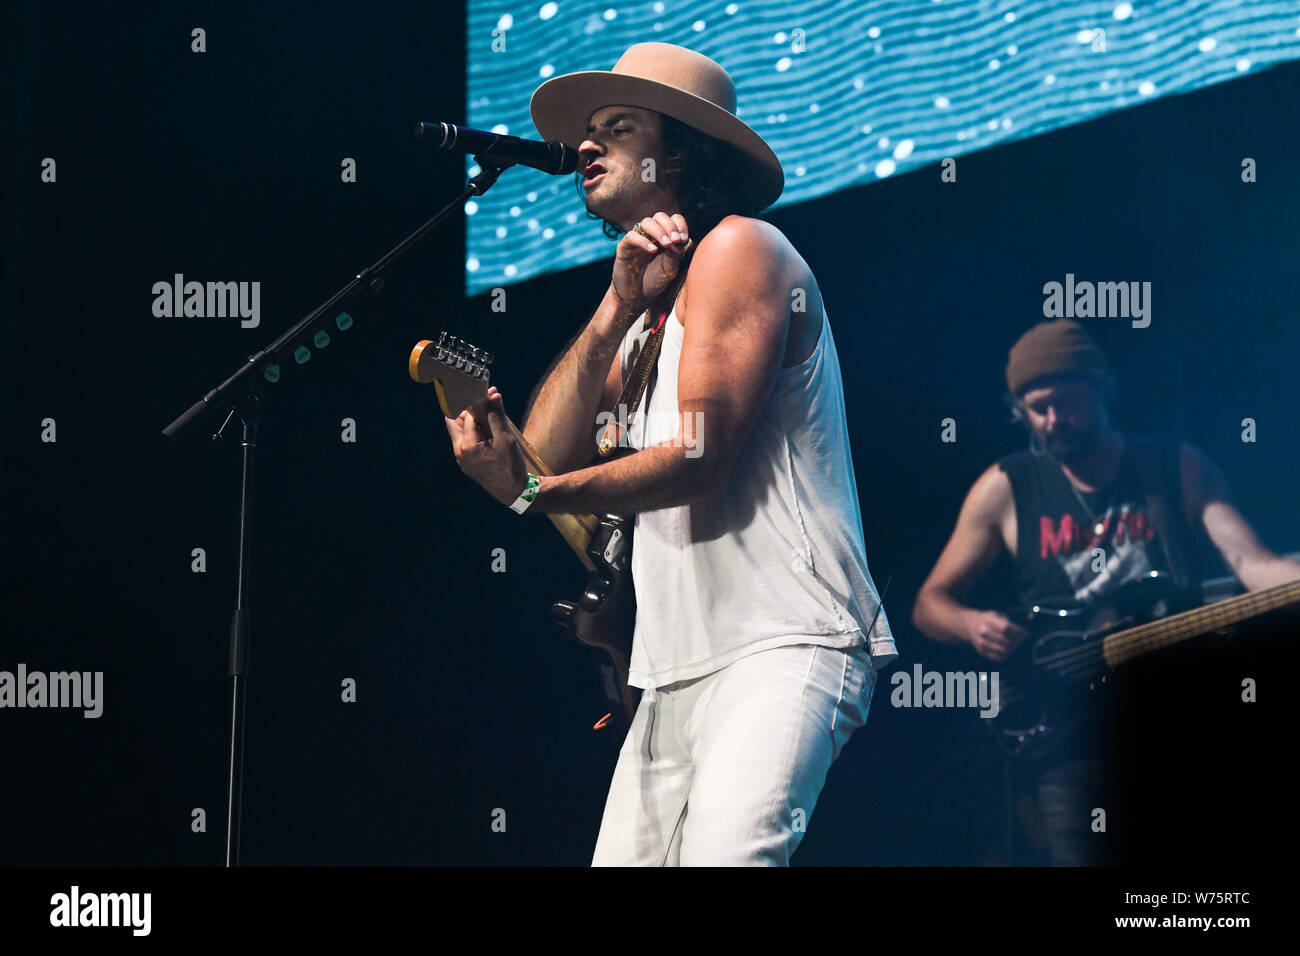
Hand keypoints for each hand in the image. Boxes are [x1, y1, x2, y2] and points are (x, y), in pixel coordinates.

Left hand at [444, 386, 529, 506]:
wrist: (514, 492)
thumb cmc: (511, 466)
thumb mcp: (506, 439)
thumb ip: (497, 415)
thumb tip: (493, 394)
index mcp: (467, 445)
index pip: (466, 414)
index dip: (478, 402)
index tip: (490, 395)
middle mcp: (459, 452)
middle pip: (455, 422)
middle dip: (470, 412)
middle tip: (487, 409)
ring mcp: (462, 459)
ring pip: (461, 433)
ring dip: (473, 424)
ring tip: (492, 424)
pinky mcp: (468, 464)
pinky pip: (467, 443)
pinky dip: (476, 435)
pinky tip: (491, 437)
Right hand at [611, 212, 692, 313]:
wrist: (637, 297)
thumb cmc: (655, 282)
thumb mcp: (671, 269)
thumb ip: (677, 254)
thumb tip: (685, 240)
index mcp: (665, 237)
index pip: (673, 220)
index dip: (680, 226)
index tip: (684, 240)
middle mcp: (651, 235)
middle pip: (660, 217)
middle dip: (670, 226)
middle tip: (676, 240)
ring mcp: (637, 239)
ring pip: (646, 222)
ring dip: (659, 231)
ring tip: (667, 245)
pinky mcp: (624, 247)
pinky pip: (632, 236)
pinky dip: (644, 241)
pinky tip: (653, 250)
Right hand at [965, 610, 1028, 661]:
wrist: (968, 625)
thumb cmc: (988, 619)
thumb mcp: (996, 614)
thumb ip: (1007, 622)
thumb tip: (1022, 634)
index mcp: (988, 619)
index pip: (1006, 628)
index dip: (1018, 632)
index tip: (1026, 634)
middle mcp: (983, 631)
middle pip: (1006, 640)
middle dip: (1017, 641)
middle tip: (1022, 641)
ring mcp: (981, 642)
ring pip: (1003, 650)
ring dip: (1013, 649)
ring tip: (1016, 646)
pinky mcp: (981, 651)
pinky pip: (997, 657)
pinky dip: (1006, 655)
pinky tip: (1009, 651)